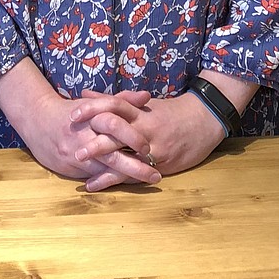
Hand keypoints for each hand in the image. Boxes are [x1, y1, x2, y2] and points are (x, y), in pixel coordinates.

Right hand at [0, 61, 159, 191]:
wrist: (37, 122)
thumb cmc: (72, 111)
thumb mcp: (94, 103)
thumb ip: (121, 101)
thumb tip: (147, 96)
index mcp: (91, 116)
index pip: (113, 124)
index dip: (132, 136)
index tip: (149, 146)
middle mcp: (83, 135)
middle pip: (110, 151)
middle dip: (134, 164)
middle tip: (156, 172)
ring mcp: (76, 154)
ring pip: (104, 168)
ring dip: (128, 176)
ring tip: (149, 180)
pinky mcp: (70, 169)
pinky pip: (94, 176)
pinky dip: (112, 180)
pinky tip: (128, 184)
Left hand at [75, 69, 256, 176]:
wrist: (205, 120)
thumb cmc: (171, 111)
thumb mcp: (144, 103)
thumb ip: (114, 101)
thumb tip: (85, 94)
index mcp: (140, 111)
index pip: (114, 105)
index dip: (94, 108)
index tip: (73, 113)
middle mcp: (145, 129)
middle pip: (117, 132)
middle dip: (94, 141)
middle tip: (73, 146)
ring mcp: (153, 148)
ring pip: (124, 156)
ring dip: (100, 163)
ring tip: (78, 165)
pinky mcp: (160, 165)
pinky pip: (133, 174)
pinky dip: (113, 180)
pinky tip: (94, 184)